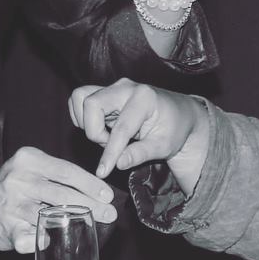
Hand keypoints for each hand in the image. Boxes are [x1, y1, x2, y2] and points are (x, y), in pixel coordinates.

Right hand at [0, 147, 118, 253]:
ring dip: (75, 223)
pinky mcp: (4, 228)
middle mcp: (18, 179)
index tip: (108, 195)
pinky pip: (30, 238)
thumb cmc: (13, 187)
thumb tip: (97, 192)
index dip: (91, 184)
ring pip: (50, 216)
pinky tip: (53, 241)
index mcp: (28, 159)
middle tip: (110, 214)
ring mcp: (10, 205)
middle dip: (91, 205)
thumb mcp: (32, 170)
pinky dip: (43, 241)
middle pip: (63, 193)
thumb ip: (58, 176)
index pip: (67, 171)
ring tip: (94, 225)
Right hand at [69, 79, 209, 195]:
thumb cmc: (173, 130)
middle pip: (91, 103)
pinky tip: (102, 129)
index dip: (110, 152)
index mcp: (145, 97)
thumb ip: (140, 154)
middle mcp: (125, 87)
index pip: (120, 127)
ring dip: (86, 122)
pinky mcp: (104, 92)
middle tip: (111, 145)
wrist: (178, 115)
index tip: (103, 172)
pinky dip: (83, 117)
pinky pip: (80, 99)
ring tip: (107, 136)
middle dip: (94, 131)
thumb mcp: (163, 146)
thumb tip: (118, 164)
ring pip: (81, 97)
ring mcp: (113, 87)